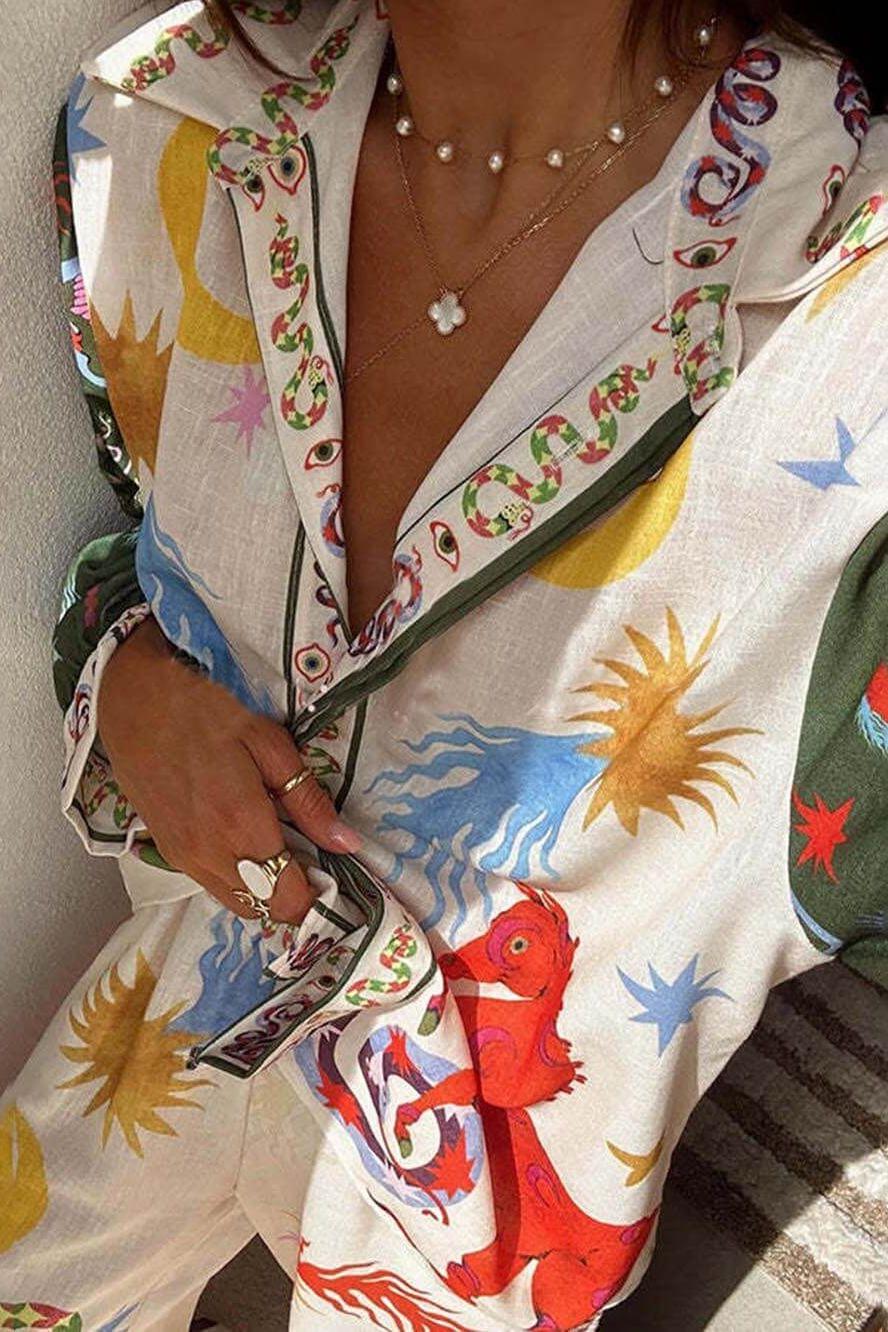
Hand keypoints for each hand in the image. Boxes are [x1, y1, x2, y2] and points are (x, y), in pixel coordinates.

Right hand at [96, 615, 359, 923]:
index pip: (287, 901)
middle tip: (307, 854)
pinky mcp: (165, 850)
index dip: (315, 897)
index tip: (332, 872)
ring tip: (276, 842)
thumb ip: (307, 800)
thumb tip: (346, 843)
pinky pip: (210, 883)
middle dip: (291, 894)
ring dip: (262, 887)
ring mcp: (182, 857)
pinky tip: (242, 836)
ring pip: (234, 901)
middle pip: (263, 910)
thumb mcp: (269, 743)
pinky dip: (235, 875)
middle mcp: (209, 855)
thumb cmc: (206, 711)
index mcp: (241, 827)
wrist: (134, 700)